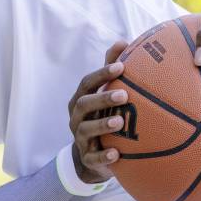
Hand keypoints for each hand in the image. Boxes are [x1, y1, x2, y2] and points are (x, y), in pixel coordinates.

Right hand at [68, 41, 130, 184]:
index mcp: (81, 100)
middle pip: (84, 104)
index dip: (102, 74)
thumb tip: (123, 42)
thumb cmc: (102, 118)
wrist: (92, 158)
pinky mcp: (87, 158)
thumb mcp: (104, 95)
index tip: (121, 66)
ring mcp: (80, 139)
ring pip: (85, 130)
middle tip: (123, 94)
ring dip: (101, 125)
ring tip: (119, 122)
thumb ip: (111, 71)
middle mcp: (77, 118)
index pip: (87, 83)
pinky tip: (117, 154)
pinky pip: (92, 158)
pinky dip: (103, 156)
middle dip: (101, 98)